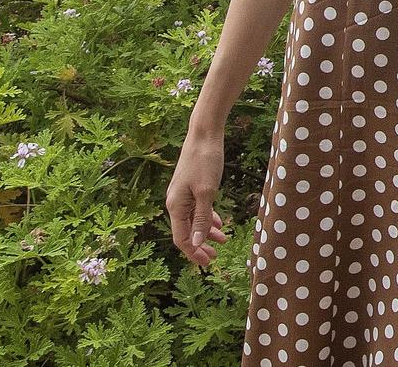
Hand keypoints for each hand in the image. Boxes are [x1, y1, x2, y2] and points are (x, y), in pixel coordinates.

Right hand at [166, 133, 227, 265]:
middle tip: (215, 257)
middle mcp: (175, 202)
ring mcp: (182, 195)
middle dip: (200, 246)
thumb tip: (194, 244)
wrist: (204, 134)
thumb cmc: (205, 161)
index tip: (208, 263)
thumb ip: (201, 219)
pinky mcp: (191, 187)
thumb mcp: (206, 193)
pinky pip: (197, 209)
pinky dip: (207, 218)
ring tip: (222, 241)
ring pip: (193, 221)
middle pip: (186, 232)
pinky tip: (219, 223)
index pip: (181, 238)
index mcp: (175, 206)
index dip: (194, 253)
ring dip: (206, 233)